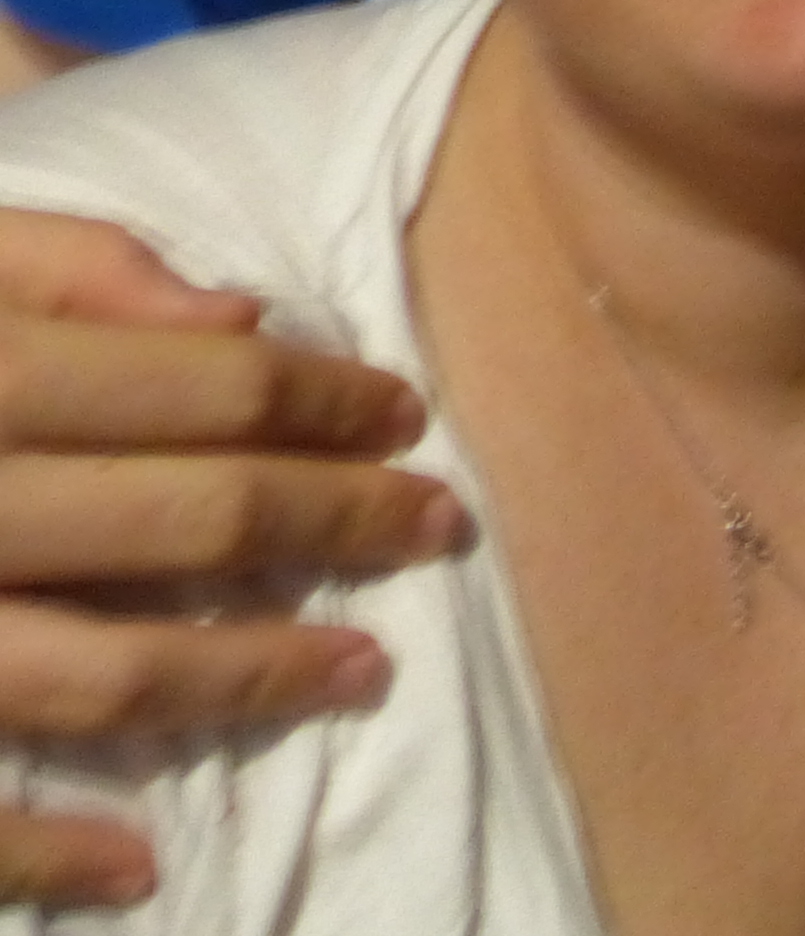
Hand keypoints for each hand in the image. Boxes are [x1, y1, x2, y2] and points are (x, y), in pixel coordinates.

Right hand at [0, 213, 464, 907]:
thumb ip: (61, 265)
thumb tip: (235, 316)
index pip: (195, 387)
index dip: (319, 402)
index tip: (405, 417)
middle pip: (183, 523)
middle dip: (333, 526)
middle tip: (435, 530)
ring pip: (99, 672)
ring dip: (244, 681)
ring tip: (355, 675)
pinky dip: (46, 853)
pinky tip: (138, 864)